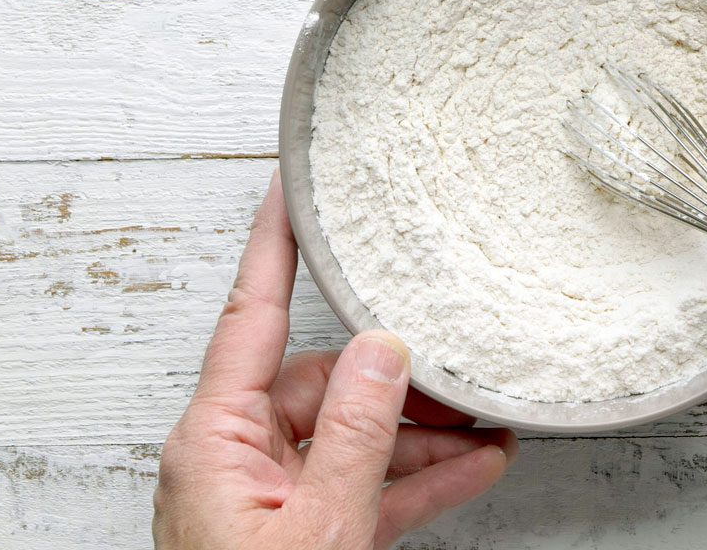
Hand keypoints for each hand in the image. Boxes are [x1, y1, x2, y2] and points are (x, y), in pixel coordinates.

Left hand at [154, 172, 517, 548]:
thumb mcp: (318, 527)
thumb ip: (356, 434)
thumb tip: (385, 348)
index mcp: (215, 436)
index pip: (249, 316)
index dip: (273, 247)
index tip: (291, 190)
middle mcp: (240, 452)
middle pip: (327, 381)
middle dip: (400, 377)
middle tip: (463, 365)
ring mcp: (275, 491)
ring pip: (358, 435)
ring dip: (425, 433)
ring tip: (491, 421)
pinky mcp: (306, 527)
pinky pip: (369, 486)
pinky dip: (420, 478)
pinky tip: (477, 463)